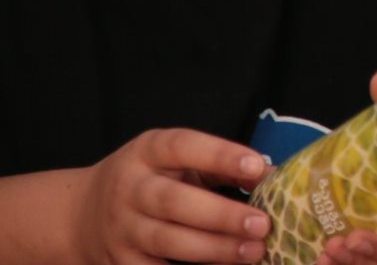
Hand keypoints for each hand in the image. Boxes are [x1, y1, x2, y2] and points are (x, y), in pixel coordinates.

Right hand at [74, 128, 270, 264]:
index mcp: (148, 151)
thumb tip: (272, 176)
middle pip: (174, 201)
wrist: (80, 214)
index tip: (257, 166)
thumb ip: (221, 165)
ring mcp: (121, 228)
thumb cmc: (151, 179)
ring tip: (253, 252)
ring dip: (214, 249)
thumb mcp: (178, 160)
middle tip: (262, 224)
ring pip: (167, 241)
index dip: (220, 155)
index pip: (183, 146)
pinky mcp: (118, 262)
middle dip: (221, 215)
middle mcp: (129, 188)